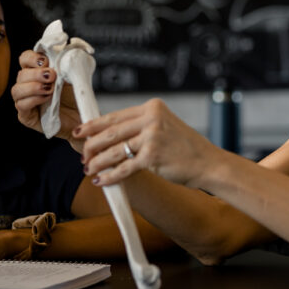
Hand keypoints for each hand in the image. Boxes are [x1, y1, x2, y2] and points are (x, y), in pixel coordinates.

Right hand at [11, 49, 83, 148]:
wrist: (81, 117)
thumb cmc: (75, 97)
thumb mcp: (71, 77)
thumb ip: (63, 66)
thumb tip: (59, 56)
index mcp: (36, 71)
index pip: (25, 59)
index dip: (32, 58)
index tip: (46, 61)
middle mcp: (28, 85)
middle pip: (21, 74)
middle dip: (36, 73)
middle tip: (52, 76)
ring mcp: (25, 100)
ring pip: (17, 89)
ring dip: (33, 87)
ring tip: (50, 89)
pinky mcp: (26, 116)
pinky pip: (21, 105)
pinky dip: (33, 100)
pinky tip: (46, 99)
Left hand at [75, 98, 218, 187]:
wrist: (208, 163)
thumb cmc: (185, 148)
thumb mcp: (164, 126)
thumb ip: (140, 126)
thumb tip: (109, 135)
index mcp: (152, 107)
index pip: (115, 116)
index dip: (94, 125)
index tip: (80, 132)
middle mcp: (152, 119)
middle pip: (111, 132)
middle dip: (92, 146)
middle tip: (82, 155)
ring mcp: (152, 137)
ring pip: (114, 150)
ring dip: (98, 162)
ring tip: (89, 169)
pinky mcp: (153, 156)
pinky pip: (124, 168)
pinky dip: (110, 176)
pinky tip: (101, 180)